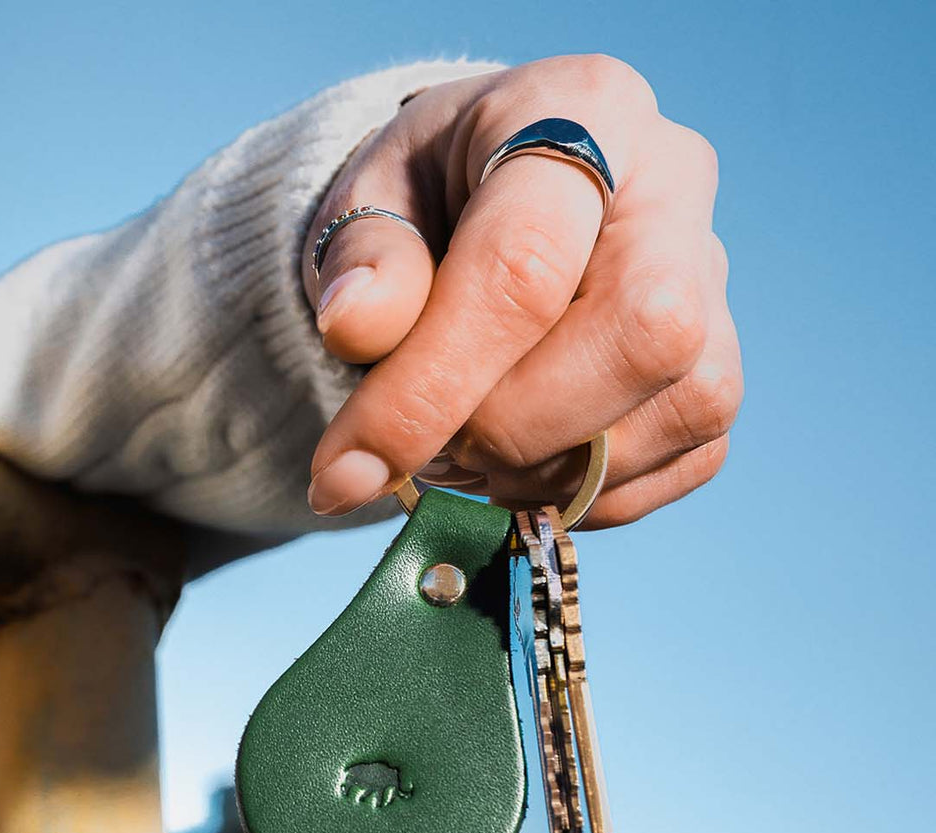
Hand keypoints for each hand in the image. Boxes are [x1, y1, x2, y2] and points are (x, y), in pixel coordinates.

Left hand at [303, 55, 740, 525]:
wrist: (484, 210)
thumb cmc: (427, 202)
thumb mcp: (369, 201)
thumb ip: (361, 258)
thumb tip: (357, 325)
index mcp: (582, 109)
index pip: (524, 264)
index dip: (432, 385)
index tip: (345, 470)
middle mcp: (676, 186)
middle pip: (647, 335)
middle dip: (514, 428)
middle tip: (433, 443)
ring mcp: (716, 279)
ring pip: (685, 408)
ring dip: (551, 470)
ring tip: (469, 451)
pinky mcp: (719, 363)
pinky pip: (692, 457)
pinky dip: (593, 492)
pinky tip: (523, 468)